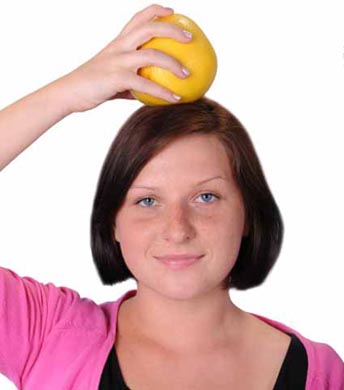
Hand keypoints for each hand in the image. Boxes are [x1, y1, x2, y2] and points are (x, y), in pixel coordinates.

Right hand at [59, 4, 191, 112]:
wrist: (68, 93)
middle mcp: (118, 47)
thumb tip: (150, 92)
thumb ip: (132, 81)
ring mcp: (117, 61)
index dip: (156, 11)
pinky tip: (176, 99)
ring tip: (188, 73)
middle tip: (191, 38)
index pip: (138, 18)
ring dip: (173, 63)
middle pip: (148, 28)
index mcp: (117, 43)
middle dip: (172, 30)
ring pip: (151, 54)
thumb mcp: (113, 78)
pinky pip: (146, 85)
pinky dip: (163, 92)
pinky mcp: (116, 78)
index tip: (173, 13)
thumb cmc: (92, 87)